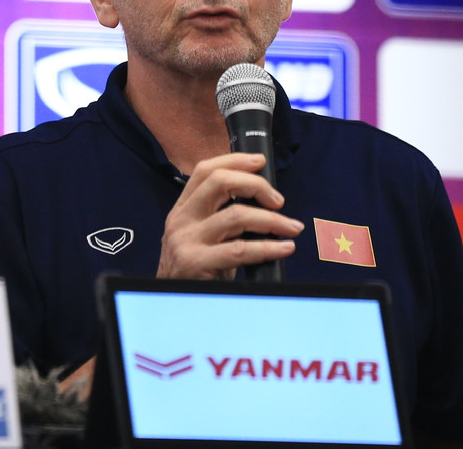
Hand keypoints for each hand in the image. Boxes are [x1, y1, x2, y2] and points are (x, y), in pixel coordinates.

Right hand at [157, 152, 301, 280]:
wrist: (170, 303)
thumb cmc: (196, 269)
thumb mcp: (201, 234)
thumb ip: (220, 215)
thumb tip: (263, 198)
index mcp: (183, 208)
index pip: (205, 170)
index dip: (234, 160)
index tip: (260, 162)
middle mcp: (182, 219)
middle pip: (219, 182)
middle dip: (255, 185)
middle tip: (278, 200)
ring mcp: (188, 240)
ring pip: (236, 215)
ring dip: (272, 219)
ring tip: (292, 227)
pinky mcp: (197, 263)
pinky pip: (240, 250)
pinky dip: (268, 247)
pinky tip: (284, 248)